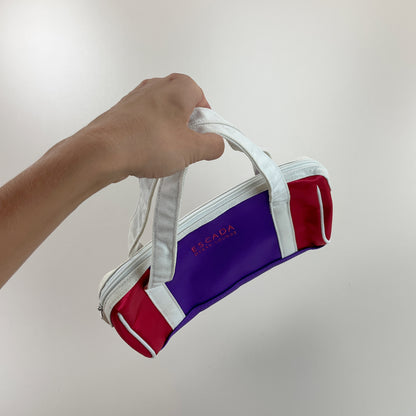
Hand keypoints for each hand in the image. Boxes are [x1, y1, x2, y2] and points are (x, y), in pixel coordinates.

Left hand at [76, 72, 224, 181]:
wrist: (103, 151)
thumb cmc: (146, 143)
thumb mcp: (192, 150)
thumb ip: (213, 146)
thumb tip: (217, 144)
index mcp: (179, 87)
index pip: (203, 101)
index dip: (206, 122)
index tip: (203, 139)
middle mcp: (158, 85)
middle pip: (183, 106)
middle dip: (187, 127)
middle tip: (186, 147)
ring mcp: (138, 96)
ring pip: (164, 114)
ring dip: (169, 132)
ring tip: (165, 152)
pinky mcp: (124, 110)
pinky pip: (146, 121)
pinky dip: (151, 134)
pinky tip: (148, 151)